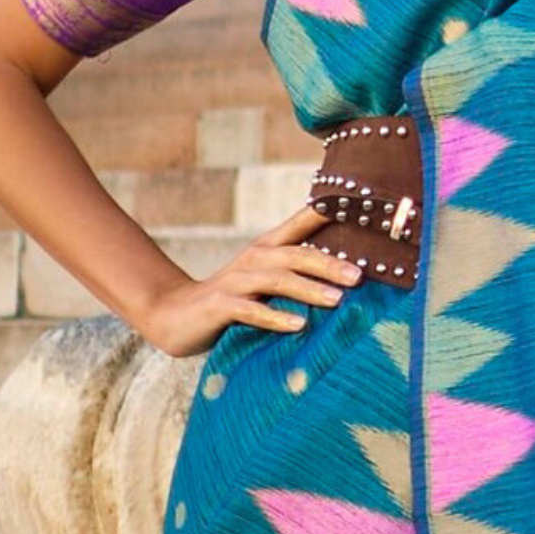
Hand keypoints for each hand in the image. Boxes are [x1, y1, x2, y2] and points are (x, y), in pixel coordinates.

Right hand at [137, 202, 362, 355]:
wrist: (174, 314)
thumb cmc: (233, 301)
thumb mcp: (266, 282)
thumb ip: (299, 276)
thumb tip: (348, 278)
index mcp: (267, 249)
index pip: (302, 223)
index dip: (328, 212)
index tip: (361, 208)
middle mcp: (253, 258)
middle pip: (296, 254)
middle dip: (329, 263)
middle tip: (359, 276)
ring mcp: (235, 281)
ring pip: (277, 280)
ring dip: (308, 289)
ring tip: (337, 300)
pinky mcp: (220, 305)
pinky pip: (251, 311)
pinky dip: (275, 317)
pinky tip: (299, 325)